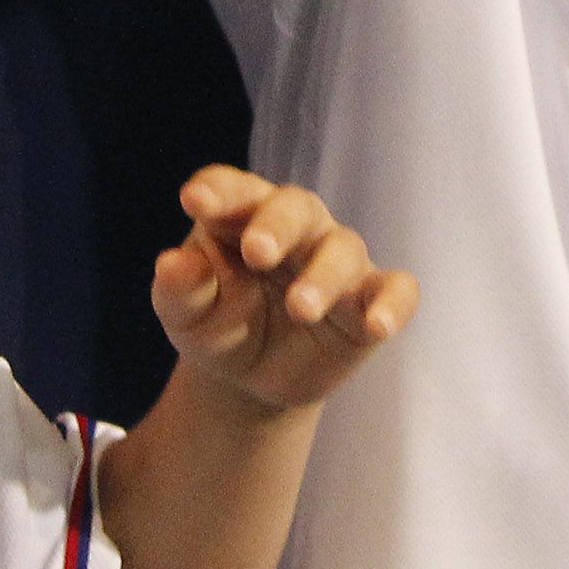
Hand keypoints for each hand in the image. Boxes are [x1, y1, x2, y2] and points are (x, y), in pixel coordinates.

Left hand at [150, 167, 413, 414]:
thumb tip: (171, 263)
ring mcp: (337, 259)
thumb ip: (179, 290)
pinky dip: (392, 303)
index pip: (232, 190)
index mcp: (241, 215)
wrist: (252, 378)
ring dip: (323, 276)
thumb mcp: (188, 316)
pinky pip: (397, 290)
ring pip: (342, 248)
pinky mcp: (370, 298)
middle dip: (277, 226)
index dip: (217, 191)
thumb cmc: (218, 326)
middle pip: (294, 208)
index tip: (195, 201)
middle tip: (256, 252)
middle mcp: (295, 227)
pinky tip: (378, 325)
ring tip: (300, 308)